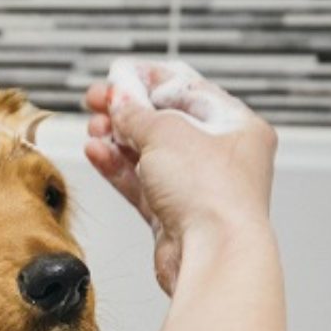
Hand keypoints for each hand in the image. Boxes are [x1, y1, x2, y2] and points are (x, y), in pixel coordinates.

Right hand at [84, 59, 277, 293]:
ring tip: (93, 127)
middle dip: (127, 112)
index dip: (149, 80)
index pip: (188, 91)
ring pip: (150, 155)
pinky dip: (118, 168)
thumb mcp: (167, 133)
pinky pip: (142, 184)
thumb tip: (120, 97)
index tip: (119, 75)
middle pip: (166, 123)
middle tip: (97, 101)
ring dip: (118, 140)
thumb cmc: (212, 195)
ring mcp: (197, 188)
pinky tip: (96, 153)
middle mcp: (222, 157)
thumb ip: (136, 113)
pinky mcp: (174, 216)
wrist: (213, 255)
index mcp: (237, 126)